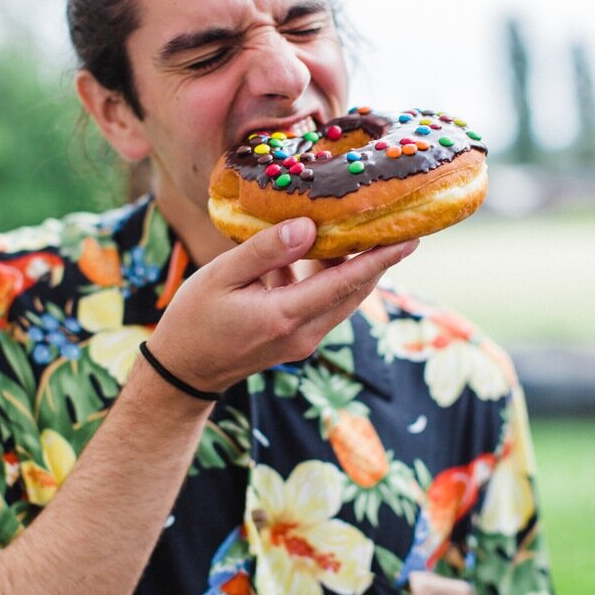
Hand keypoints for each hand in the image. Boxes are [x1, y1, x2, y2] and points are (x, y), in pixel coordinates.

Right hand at [149, 218, 415, 394]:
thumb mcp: (220, 276)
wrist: (182, 372)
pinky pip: (322, 305)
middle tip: (394, 223)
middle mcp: (303, 333)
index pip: (345, 282)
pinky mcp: (295, 341)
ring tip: (358, 229)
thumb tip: (308, 226)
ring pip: (341, 299)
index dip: (381, 258)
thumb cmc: (192, 321)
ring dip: (351, 267)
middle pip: (353, 291)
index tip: (411, 236)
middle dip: (376, 259)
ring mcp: (301, 341)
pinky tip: (311, 251)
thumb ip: (265, 251)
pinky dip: (326, 278)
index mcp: (285, 316)